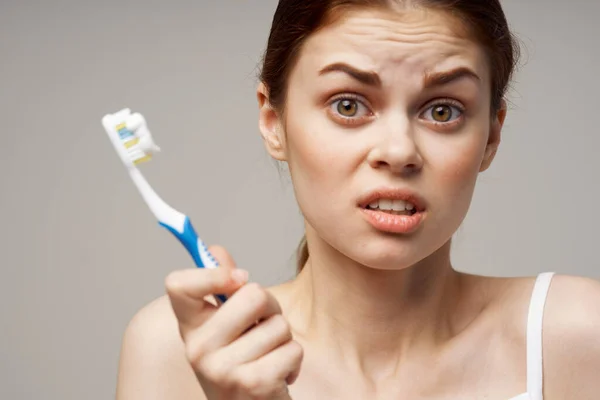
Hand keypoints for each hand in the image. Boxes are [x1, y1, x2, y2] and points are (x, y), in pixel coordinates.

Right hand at [165, 246, 302, 399]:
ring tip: (267, 355)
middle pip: (253, 294)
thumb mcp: (224, 325)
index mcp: (189, 326)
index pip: (178, 284)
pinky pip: (292, 349)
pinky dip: (293, 360)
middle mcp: (196, 348)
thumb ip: (222, 286)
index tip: (238, 278)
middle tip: (261, 326)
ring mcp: (221, 369)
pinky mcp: (252, 385)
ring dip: (283, 338)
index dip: (211, 272)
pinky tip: (277, 374)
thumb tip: (215, 250)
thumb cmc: (240, 361)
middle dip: (271, 307)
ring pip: (278, 324)